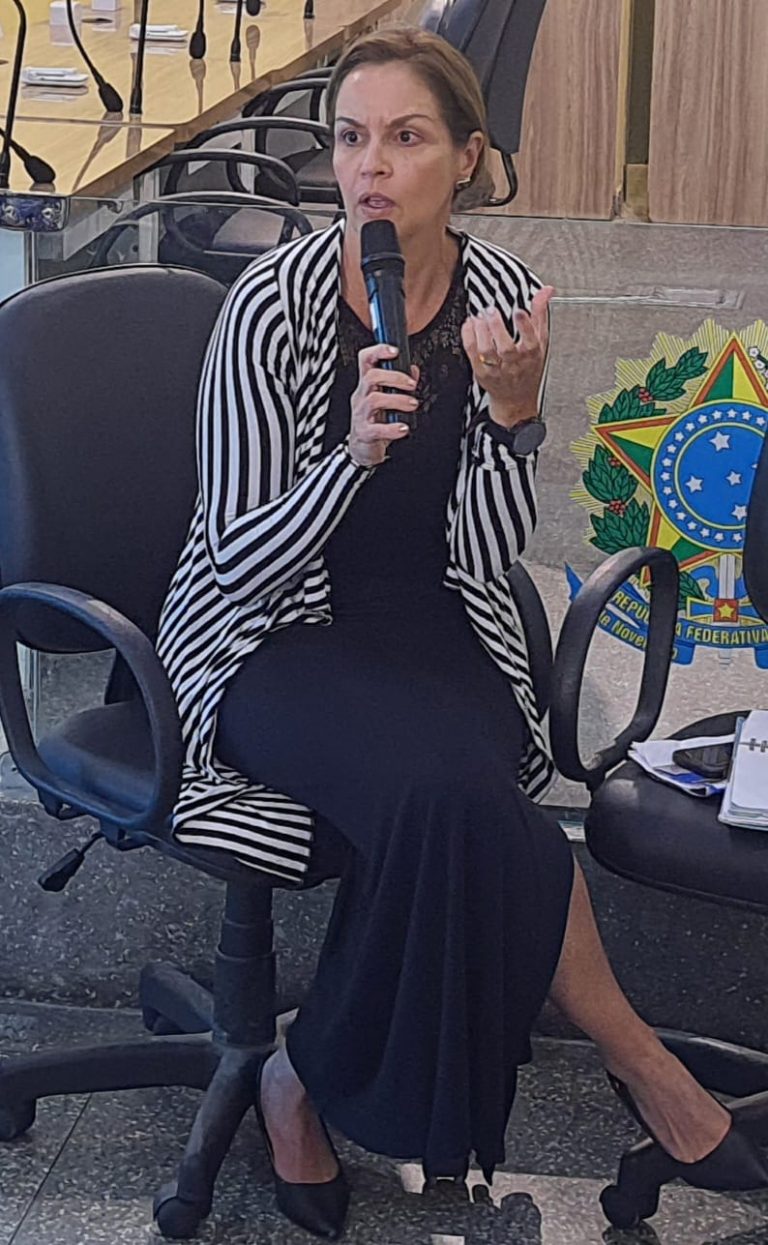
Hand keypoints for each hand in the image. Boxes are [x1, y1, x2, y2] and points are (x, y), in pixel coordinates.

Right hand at [347, 343, 417, 467]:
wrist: (363, 448)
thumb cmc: (375, 420)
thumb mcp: (386, 398)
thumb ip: (399, 383)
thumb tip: (413, 369)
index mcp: (366, 385)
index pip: (366, 359)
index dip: (378, 351)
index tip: (395, 350)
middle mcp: (361, 396)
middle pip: (371, 377)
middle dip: (394, 377)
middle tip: (412, 385)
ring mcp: (360, 414)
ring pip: (374, 399)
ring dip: (397, 400)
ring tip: (412, 404)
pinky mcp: (364, 433)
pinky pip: (376, 429)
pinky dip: (392, 428)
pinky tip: (404, 428)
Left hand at [461, 285, 553, 426]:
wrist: (516, 398)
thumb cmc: (529, 368)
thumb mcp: (541, 341)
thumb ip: (540, 314)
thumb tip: (546, 290)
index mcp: (532, 355)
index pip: (530, 341)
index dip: (525, 326)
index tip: (519, 311)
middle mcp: (515, 364)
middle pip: (505, 348)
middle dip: (497, 327)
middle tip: (491, 310)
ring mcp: (497, 370)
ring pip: (487, 352)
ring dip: (481, 332)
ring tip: (479, 316)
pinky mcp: (482, 372)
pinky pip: (472, 354)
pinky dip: (469, 337)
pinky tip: (470, 324)